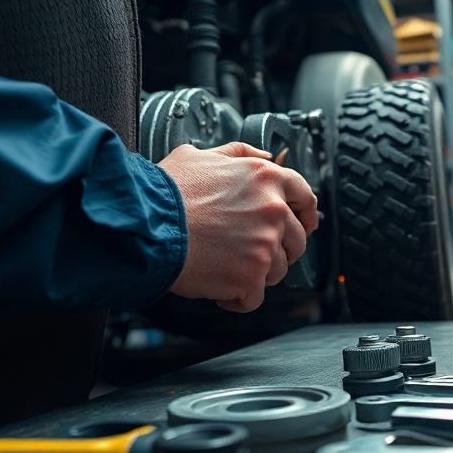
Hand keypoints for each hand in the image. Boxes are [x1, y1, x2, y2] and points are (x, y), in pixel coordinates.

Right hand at [159, 142, 318, 312]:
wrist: (146, 226)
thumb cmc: (166, 193)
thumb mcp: (201, 155)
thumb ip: (238, 153)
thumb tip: (264, 155)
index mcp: (265, 178)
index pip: (305, 196)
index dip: (306, 213)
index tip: (304, 225)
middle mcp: (272, 209)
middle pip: (297, 239)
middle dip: (280, 249)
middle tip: (255, 253)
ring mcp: (264, 244)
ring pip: (277, 271)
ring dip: (255, 273)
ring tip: (227, 268)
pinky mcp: (251, 276)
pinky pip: (254, 298)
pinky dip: (237, 298)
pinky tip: (219, 289)